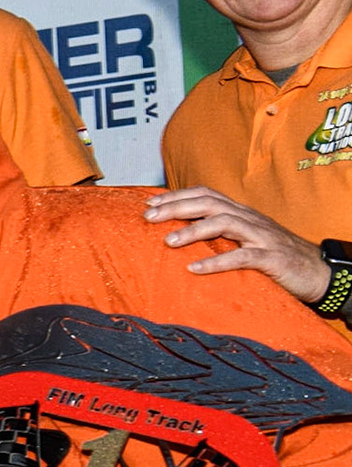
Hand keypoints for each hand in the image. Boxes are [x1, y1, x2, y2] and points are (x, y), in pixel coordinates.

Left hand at [144, 188, 331, 303]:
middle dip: (176, 207)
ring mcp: (261, 237)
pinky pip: (243, 257)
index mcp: (240, 212)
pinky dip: (217, 262)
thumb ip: (218, 232)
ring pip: (225, 223)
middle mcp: (249, 219)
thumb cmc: (273, 255)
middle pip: (210, 204)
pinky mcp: (272, 259)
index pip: (205, 195)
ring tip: (168, 241)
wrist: (317, 271)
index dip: (177, 196)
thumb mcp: (243, 239)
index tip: (149, 203)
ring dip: (194, 230)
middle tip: (148, 217)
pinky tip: (195, 269)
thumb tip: (179, 231)